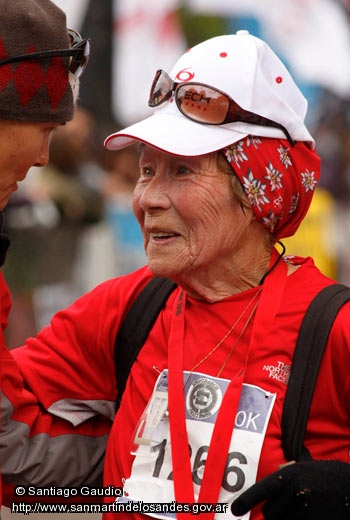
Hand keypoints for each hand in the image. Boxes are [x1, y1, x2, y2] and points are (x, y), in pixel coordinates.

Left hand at [231, 460, 349, 519]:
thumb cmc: (328, 475)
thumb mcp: (305, 467)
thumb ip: (286, 475)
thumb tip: (271, 479)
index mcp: (289, 476)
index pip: (261, 490)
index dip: (246, 501)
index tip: (235, 510)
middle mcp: (294, 493)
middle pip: (270, 513)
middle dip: (275, 513)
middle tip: (291, 506)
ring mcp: (304, 511)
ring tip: (305, 508)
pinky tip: (312, 513)